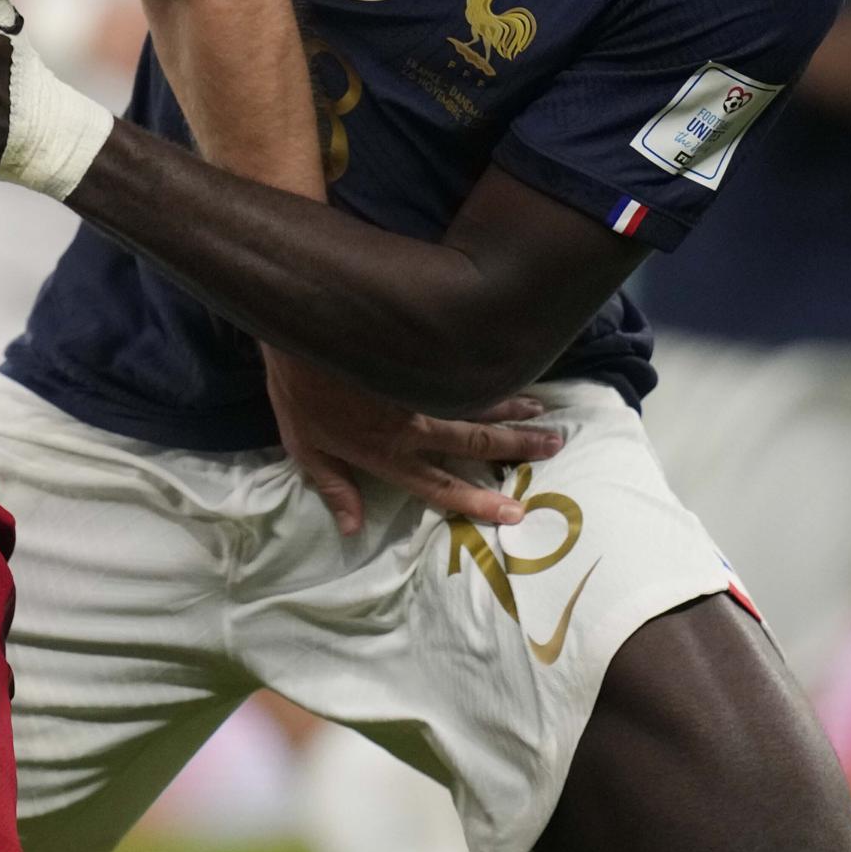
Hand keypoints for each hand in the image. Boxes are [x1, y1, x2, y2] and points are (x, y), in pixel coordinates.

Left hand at [265, 352, 558, 534]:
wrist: (299, 323)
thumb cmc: (296, 389)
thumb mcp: (303, 448)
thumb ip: (334, 487)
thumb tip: (353, 528)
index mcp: (386, 453)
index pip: (440, 486)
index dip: (478, 501)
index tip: (515, 512)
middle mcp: (413, 423)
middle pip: (475, 441)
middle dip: (516, 446)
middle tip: (554, 445)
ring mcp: (421, 388)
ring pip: (478, 404)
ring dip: (513, 409)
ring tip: (543, 413)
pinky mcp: (422, 356)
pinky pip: (464, 371)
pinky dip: (490, 375)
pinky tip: (511, 372)